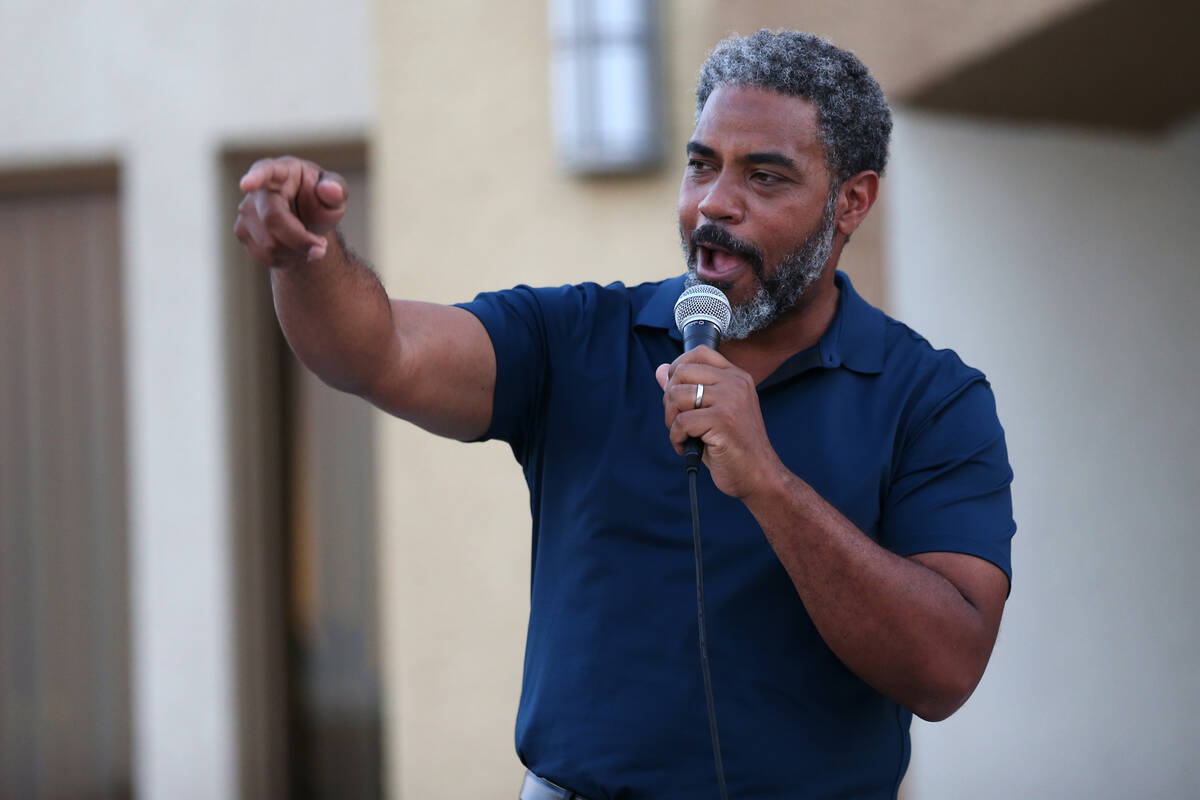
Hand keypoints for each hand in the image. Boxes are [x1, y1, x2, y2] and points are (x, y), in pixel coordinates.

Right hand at [234, 156, 348, 266]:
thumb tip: (330, 189)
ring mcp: (246, 210)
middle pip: (272, 219)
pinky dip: (285, 259)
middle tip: (321, 248)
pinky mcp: (242, 231)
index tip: (246, 184)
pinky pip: (264, 255)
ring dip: (295, 251)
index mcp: (282, 171)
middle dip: (300, 239)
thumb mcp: (335, 196)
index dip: (256, 178)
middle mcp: (259, 189)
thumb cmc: (320, 203)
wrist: (308, 223)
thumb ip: (337, 191)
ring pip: (268, 243)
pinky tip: (293, 249)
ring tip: (308, 244)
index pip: (266, 170)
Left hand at [655, 346, 784, 498]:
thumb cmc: (732, 445)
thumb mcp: (709, 412)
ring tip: (683, 435)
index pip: (700, 352)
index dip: (678, 367)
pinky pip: (681, 422)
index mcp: (736, 377)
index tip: (674, 390)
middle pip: (682, 372)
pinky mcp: (723, 420)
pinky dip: (676, 438)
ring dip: (671, 420)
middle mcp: (735, 383)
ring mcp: (731, 400)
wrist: (758, 474)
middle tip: (677, 420)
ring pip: (678, 396)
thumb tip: (660, 370)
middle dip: (669, 398)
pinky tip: (686, 447)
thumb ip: (686, 389)